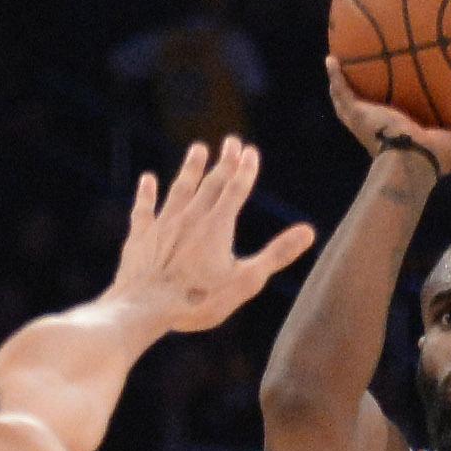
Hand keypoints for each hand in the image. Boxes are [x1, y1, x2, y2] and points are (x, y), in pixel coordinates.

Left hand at [106, 137, 314, 335]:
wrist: (145, 308)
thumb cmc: (198, 299)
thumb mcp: (245, 281)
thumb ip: (276, 254)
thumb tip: (309, 232)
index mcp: (218, 225)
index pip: (236, 189)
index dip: (245, 170)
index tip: (251, 151)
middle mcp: (191, 217)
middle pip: (211, 183)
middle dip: (224, 162)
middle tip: (231, 142)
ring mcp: (164, 224)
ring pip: (180, 189)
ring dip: (190, 169)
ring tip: (198, 149)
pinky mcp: (140, 237)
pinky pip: (144, 209)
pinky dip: (147, 193)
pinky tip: (148, 180)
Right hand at [325, 58, 450, 177]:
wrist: (411, 164)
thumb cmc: (439, 160)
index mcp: (411, 126)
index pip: (409, 106)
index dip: (409, 92)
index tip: (412, 73)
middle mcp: (387, 121)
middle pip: (378, 97)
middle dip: (374, 80)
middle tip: (375, 56)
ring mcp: (368, 118)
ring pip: (353, 95)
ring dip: (346, 77)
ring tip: (339, 55)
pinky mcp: (356, 115)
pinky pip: (342, 93)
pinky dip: (334, 77)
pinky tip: (330, 58)